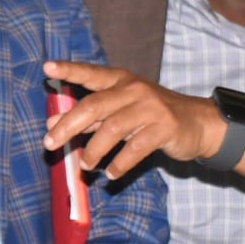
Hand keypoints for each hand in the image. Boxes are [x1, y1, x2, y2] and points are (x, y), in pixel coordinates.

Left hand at [42, 61, 224, 180]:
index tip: (47, 69)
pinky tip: (110, 174)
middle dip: (68, 125)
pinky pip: (135, 148)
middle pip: (95, 106)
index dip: (70, 71)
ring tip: (85, 165)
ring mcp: (151, 108)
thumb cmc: (151, 116)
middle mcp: (134, 90)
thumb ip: (88, 117)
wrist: (197, 123)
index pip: (91, 74)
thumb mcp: (120, 111)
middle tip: (49, 143)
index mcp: (121, 81)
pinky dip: (119, 164)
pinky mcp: (164, 128)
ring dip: (94, 151)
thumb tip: (51, 124)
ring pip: (113, 129)